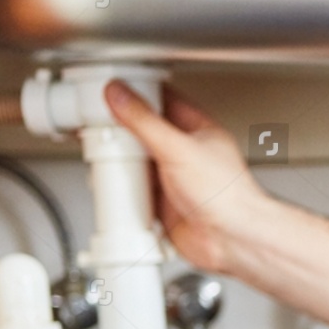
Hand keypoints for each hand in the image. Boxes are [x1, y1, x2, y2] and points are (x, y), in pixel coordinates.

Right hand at [104, 80, 272, 273]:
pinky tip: (110, 182)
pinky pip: (136, 190)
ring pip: (138, 162)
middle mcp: (186, 154)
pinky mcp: (163, 204)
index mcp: (198, 131)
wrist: (231, 242)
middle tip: (96, 121)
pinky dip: (121, 187)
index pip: (163, 100)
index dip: (138, 91)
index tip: (111, 87)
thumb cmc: (227, 197)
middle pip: (145, 132)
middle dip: (121, 128)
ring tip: (98, 149)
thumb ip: (145, 121)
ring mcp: (174, 179)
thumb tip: (119, 95)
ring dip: (119, 159)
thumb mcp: (179, 149)